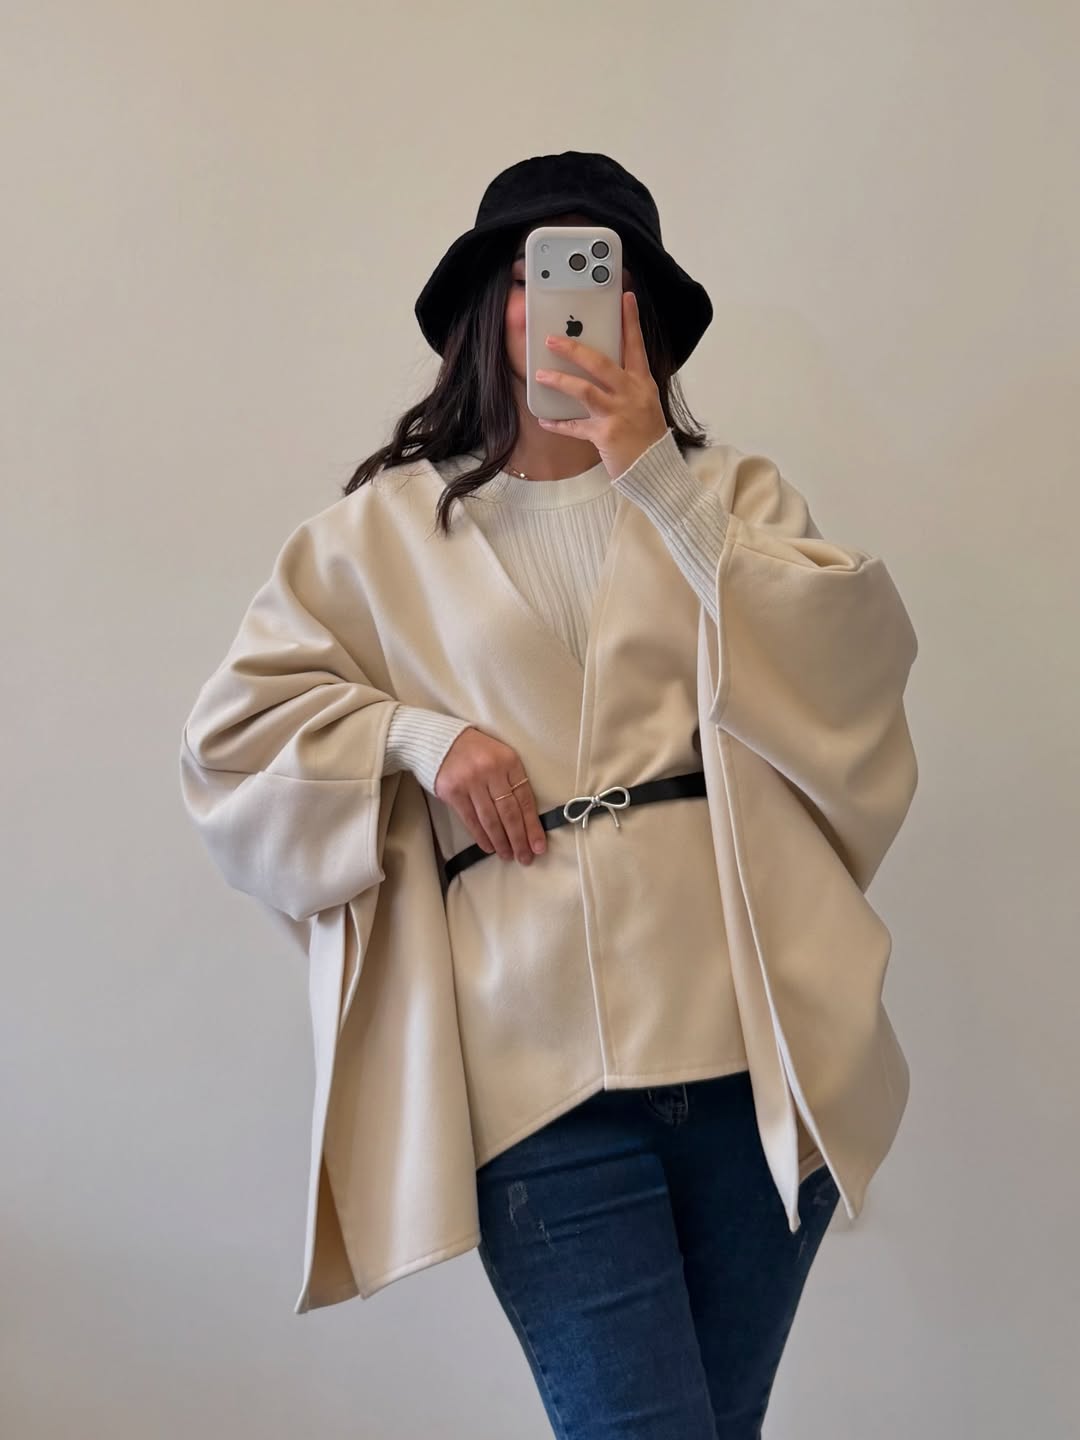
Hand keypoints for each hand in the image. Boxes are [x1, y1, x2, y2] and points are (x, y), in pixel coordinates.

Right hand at [433, 727, 546, 864]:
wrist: (440, 740)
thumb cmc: (476, 751)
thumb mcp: (501, 757)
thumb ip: (512, 782)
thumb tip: (525, 820)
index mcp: (509, 761)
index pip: (525, 800)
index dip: (533, 826)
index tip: (539, 846)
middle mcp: (491, 771)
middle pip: (510, 813)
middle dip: (519, 839)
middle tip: (525, 858)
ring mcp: (471, 782)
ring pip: (491, 819)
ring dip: (501, 841)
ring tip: (508, 856)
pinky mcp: (453, 791)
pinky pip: (471, 820)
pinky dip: (481, 836)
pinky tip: (489, 847)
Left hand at [533, 289, 668, 480]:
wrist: (656, 470)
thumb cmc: (647, 437)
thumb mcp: (643, 404)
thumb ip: (625, 386)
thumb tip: (596, 370)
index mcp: (642, 383)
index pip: (636, 345)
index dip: (630, 320)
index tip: (625, 297)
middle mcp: (631, 393)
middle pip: (601, 363)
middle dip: (574, 348)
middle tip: (552, 339)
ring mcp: (619, 413)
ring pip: (585, 390)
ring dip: (560, 381)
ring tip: (541, 375)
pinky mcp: (606, 434)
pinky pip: (576, 427)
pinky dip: (559, 424)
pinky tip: (544, 420)